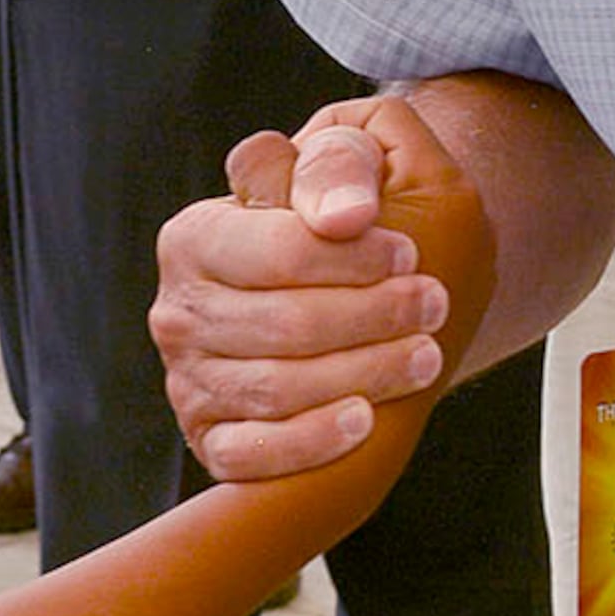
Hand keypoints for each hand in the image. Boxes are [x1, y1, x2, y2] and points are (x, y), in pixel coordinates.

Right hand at [150, 96, 464, 478]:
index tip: (410, 254)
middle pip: (279, 325)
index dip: (347, 258)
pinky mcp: (213, 441)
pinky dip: (309, 442)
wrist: (343, 284)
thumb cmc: (344, 214)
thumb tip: (346, 216)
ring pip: (275, 390)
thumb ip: (341, 161)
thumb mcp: (346, 158)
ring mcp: (190, 382)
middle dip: (367, 317)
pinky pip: (251, 457)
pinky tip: (365, 421)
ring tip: (426, 357)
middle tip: (434, 305)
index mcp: (194, 237)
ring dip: (359, 375)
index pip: (272, 253)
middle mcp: (180, 312)